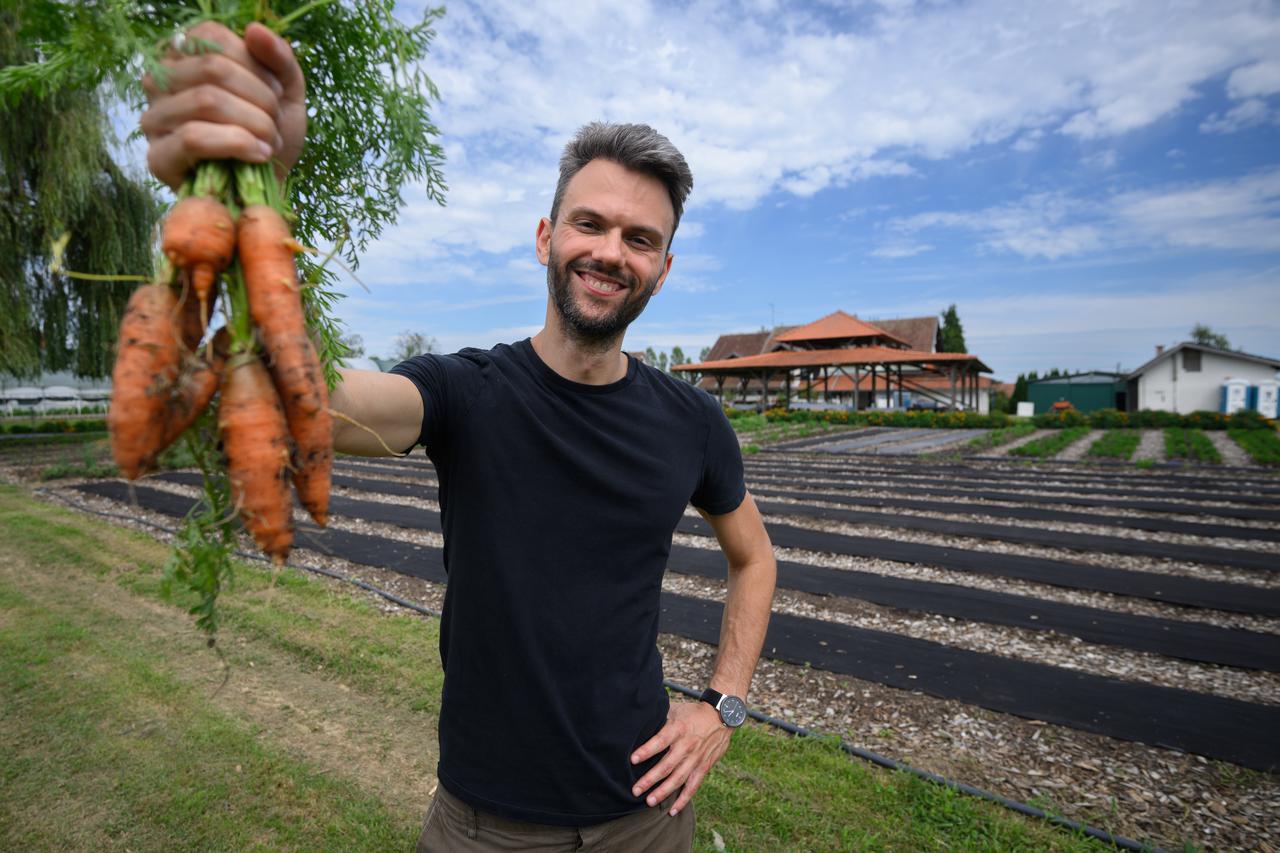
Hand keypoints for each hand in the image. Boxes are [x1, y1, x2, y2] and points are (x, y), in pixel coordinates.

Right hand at [141, 21, 306, 188]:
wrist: (268, 192)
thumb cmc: (270, 136)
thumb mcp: (286, 93)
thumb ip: (278, 58)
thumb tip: (255, 29)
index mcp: (184, 57)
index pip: (214, 38)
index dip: (257, 66)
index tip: (278, 93)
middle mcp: (159, 82)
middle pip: (214, 68)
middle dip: (261, 98)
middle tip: (276, 122)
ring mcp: (154, 119)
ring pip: (206, 101)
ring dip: (254, 123)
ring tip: (270, 141)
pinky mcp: (157, 158)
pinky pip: (194, 138)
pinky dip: (236, 144)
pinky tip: (258, 154)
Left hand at [630, 700, 732, 816]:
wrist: (722, 716)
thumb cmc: (693, 713)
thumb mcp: (676, 710)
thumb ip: (660, 718)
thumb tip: (639, 722)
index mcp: (678, 729)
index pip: (660, 741)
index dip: (647, 751)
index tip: (633, 760)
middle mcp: (687, 745)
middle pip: (667, 765)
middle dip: (650, 779)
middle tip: (636, 790)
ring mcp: (696, 758)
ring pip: (678, 778)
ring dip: (663, 791)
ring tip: (649, 801)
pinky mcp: (704, 767)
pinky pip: (693, 786)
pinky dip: (684, 799)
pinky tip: (673, 810)